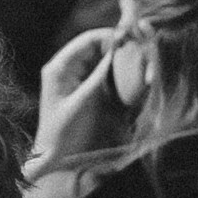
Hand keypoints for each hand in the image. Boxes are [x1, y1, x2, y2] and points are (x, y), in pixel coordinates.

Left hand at [32, 24, 136, 168]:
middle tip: (143, 56)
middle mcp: (68, 69)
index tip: (134, 42)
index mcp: (59, 67)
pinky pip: (106, 77)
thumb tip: (119, 50)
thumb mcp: (83, 103)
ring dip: (123, 62)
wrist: (53, 159)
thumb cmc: (62, 133)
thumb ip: (100, 76)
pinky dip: (120, 76)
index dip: (111, 37)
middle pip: (98, 48)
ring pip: (104, 61)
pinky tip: (134, 81)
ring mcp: (78, 80)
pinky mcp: (88, 92)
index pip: (88, 40)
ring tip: (142, 69)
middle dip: (120, 49)